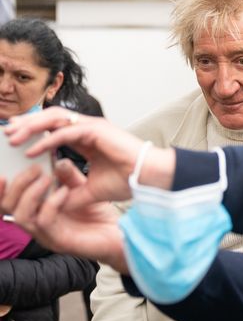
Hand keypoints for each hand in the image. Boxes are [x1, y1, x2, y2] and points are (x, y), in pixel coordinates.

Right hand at [0, 159, 127, 272]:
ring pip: (21, 216)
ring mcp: (46, 235)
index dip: (0, 188)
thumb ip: (67, 177)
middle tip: (34, 168)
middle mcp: (36, 226)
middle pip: (8, 207)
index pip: (7, 202)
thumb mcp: (81, 190)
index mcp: (36, 213)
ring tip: (46, 177)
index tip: (5, 169)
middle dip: (17, 185)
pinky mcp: (59, 242)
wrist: (117, 237)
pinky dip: (51, 203)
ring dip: (31, 193)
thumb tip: (57, 159)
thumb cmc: (98, 216)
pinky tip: (64, 191)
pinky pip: (44, 221)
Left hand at [4, 107, 173, 208]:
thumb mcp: (93, 190)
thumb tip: (56, 203)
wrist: (150, 178)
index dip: (35, 131)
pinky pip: (65, 132)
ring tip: (13, 138)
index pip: (55, 127)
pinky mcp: (97, 130)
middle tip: (7, 133)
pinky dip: (47, 140)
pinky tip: (33, 150)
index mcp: (88, 137)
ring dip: (32, 127)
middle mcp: (89, 128)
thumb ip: (74, 192)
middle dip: (27, 124)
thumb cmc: (129, 180)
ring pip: (55, 118)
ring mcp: (93, 126)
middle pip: (51, 118)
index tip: (16, 140)